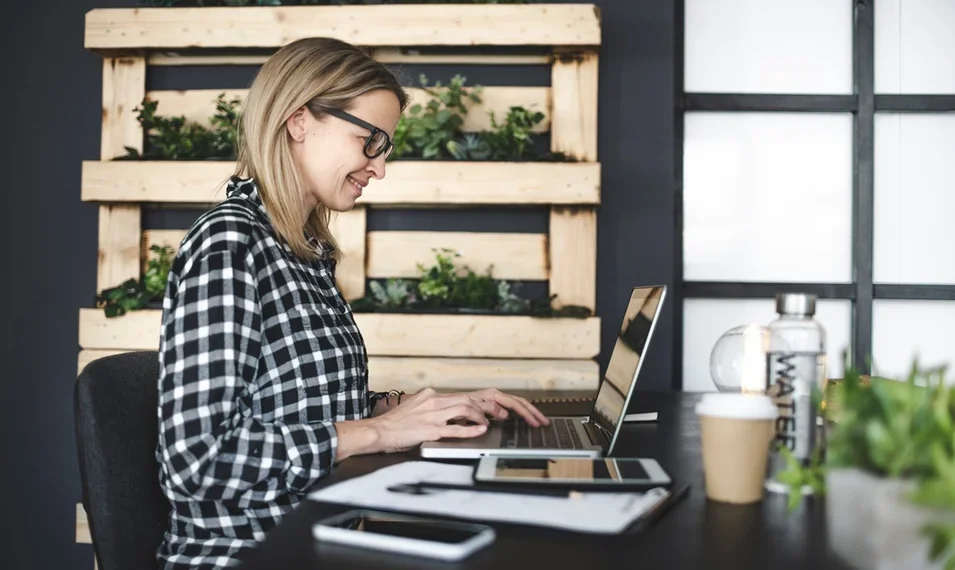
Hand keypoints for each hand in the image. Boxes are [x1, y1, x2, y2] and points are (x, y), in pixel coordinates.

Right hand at [368, 388, 489, 452]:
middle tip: (487, 415)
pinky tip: (480, 430)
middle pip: (465, 399)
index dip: (472, 402)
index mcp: (428, 395)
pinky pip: (456, 428)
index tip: (479, 408)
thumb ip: (429, 407)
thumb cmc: (394, 423)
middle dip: (480, 407)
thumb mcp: (414, 407)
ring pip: (464, 409)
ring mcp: (432, 416)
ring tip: (484, 423)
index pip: (456, 395)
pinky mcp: (431, 430)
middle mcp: (432, 401)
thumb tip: (445, 412)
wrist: (378, 431)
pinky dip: (471, 429)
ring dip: (478, 416)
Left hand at [464, 388, 549, 427]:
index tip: (535, 423)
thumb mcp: (470, 409)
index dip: (526, 414)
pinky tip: (524, 417)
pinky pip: (509, 406)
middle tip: (544, 422)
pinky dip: (519, 411)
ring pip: (515, 403)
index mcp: (491, 395)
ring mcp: (492, 399)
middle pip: (518, 402)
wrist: (441, 406)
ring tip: (538, 420)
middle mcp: (493, 395)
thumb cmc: (456, 406)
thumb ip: (488, 410)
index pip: (514, 404)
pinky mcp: (490, 404)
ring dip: (528, 411)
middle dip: (532, 412)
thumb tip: (505, 414)